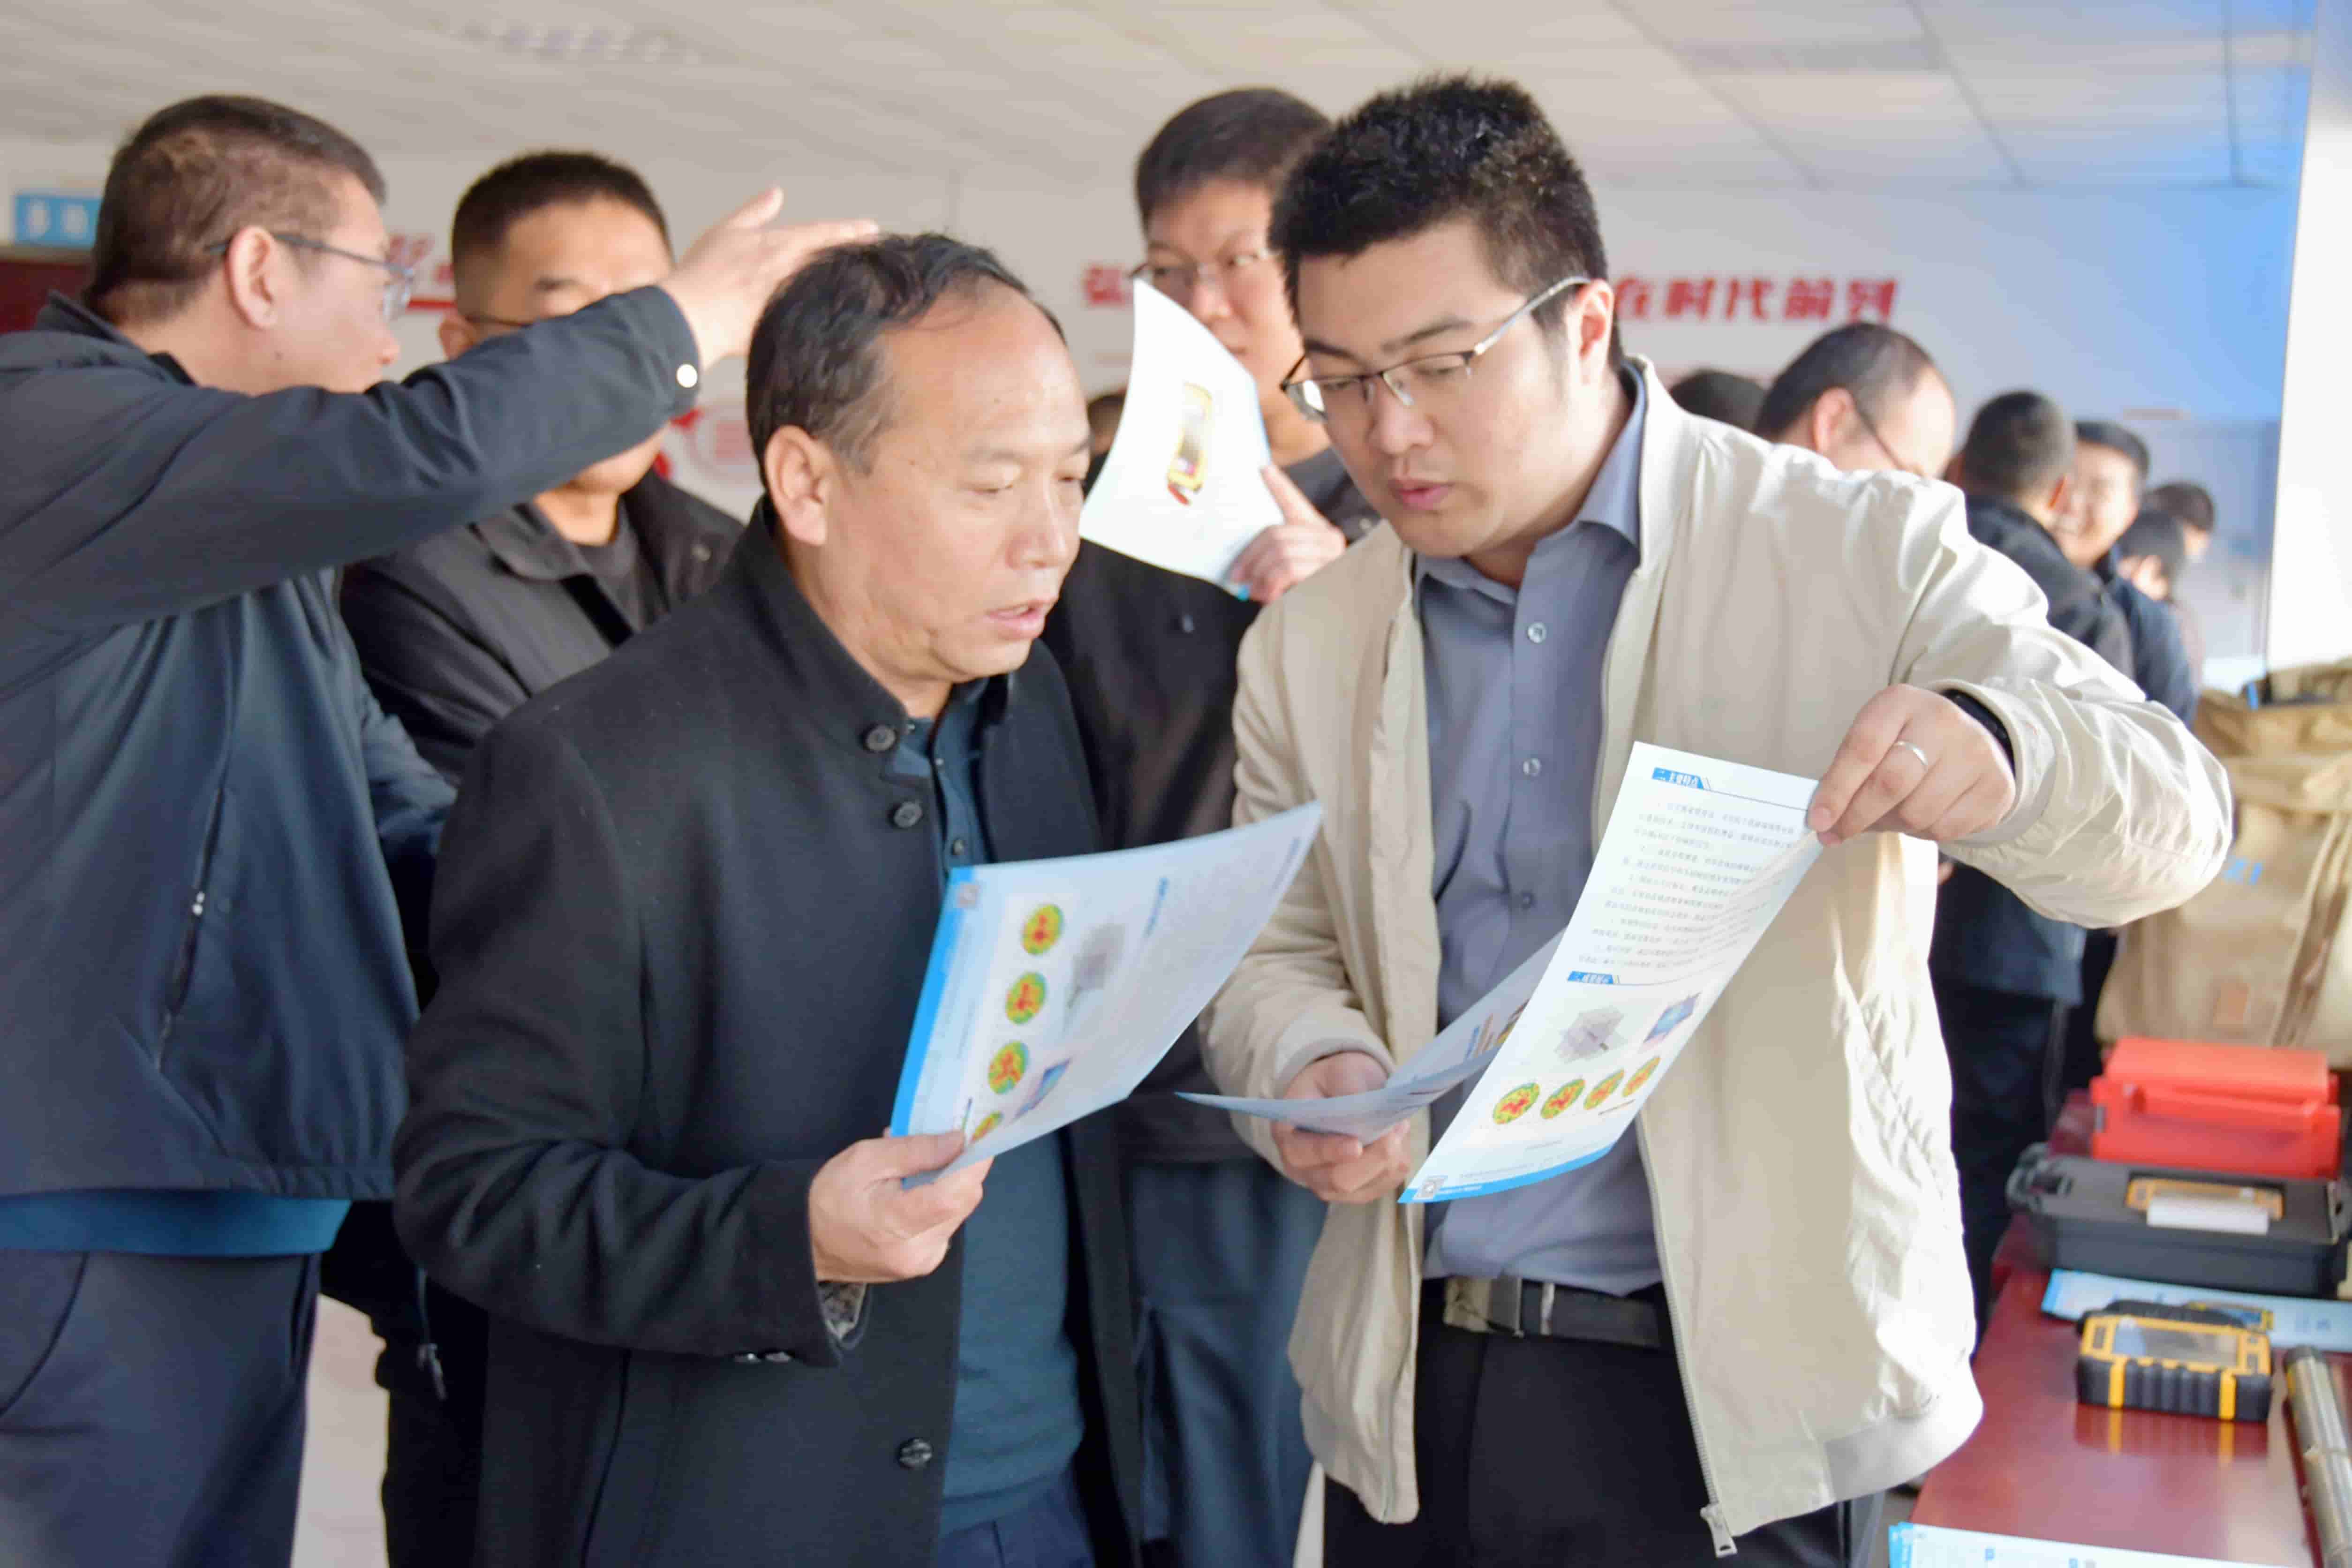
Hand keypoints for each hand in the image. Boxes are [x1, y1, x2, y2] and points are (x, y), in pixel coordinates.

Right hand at [660, 189, 877, 366]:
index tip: (872, 229)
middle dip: (860, 259)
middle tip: (883, 257)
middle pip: (836, 264)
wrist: (691, 315)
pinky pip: (820, 320)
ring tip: (876, 283)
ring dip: (854, 285)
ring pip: (833, 290)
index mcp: (780, 244)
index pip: (824, 234)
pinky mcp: (790, 328)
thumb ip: (754, 212)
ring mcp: (794, 301)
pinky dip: (836, 316)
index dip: (850, 231)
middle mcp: (793, 271)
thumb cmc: (704, 271)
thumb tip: (777, 192)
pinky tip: (853, 317)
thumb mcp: (726, 231)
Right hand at [808, 1132, 988, 1283]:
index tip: (979, 1136)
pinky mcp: (924, 1264)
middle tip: (948, 1141)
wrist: (808, 1242)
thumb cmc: (830, 1196)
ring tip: (924, 1166)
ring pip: (958, 1212)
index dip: (974, 1163)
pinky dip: (941, 1203)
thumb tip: (958, 1141)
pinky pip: (946, 1225)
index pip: (955, 1195)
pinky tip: (918, 1190)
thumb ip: (914, 1150)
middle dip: (962, 1168)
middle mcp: (918, 1252)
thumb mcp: (865, 1159)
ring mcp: (923, 1262)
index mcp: (898, 1225)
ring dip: (951, 1185)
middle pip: (963, 1202)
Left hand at [1227, 463, 1347, 602]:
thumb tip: (1241, 569)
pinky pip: (1288, 568)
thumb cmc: (1306, 600)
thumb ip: (1272, 562)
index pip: (1294, 502)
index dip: (1279, 486)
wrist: (1332, 626)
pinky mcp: (1330, 570)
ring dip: (1260, 574)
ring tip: (1254, 592)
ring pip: (1280, 551)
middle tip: (1239, 579)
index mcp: (1316, 531)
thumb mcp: (1287, 576)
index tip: (1263, 469)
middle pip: (1276, 533)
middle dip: (1250, 558)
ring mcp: (1331, 553)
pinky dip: (1271, 583)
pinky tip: (1269, 597)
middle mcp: (1328, 537)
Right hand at [1272, 1051, 1412, 1203]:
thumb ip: (1348, 1086)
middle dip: (1372, 1158)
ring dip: (1390, 1158)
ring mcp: (1331, 1186)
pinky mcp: (1358, 1192)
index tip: (1356, 1145)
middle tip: (1394, 1130)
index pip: (1302, 1153)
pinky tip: (1397, 1140)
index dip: (1329, 1151)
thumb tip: (1366, 1112)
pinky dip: (1397, 1163)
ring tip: (1398, 1126)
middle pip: (1339, 1180)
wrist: (1341, 1092)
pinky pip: (1385, 1185)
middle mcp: (1305, 1170)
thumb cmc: (1333, 1081)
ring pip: (1367, 1187)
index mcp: (1288, 1137)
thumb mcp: (1337, 1071)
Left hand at [1808, 685, 2016, 848]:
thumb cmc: (1906, 742)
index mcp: (1901, 701)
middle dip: (1857, 815)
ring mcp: (1976, 754)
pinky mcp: (1996, 787)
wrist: (1971, 739)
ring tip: (1887, 815)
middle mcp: (1943, 721)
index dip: (1836, 789)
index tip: (1817, 820)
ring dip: (1891, 826)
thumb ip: (1847, 771)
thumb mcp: (1875, 738)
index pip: (1863, 748)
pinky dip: (1921, 833)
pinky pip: (1945, 830)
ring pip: (1917, 813)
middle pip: (1891, 782)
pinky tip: (1920, 816)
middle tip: (1836, 833)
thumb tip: (1823, 820)